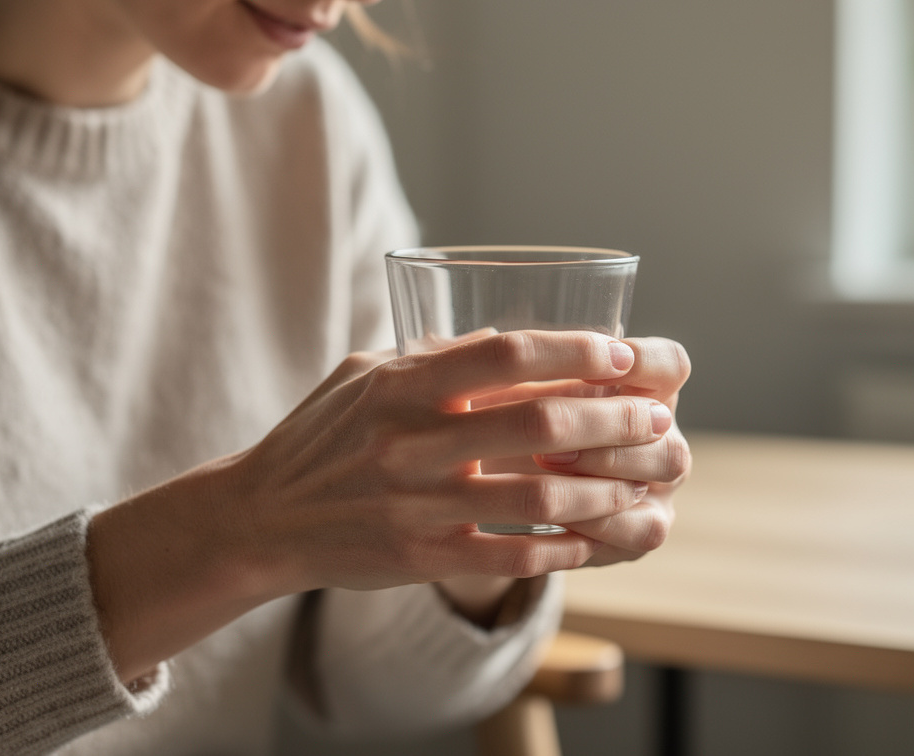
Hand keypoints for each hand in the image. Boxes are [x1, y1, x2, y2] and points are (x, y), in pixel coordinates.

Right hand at [227, 330, 672, 592]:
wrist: (260, 520)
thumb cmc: (320, 438)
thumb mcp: (364, 375)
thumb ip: (432, 358)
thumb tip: (510, 338)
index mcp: (401, 385)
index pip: (505, 355)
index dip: (573, 351)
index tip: (619, 354)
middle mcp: (412, 443)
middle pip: (540, 425)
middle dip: (613, 420)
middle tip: (654, 417)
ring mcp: (419, 505)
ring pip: (540, 497)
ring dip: (604, 489)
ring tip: (641, 480)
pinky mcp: (422, 558)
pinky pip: (514, 555)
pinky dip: (565, 548)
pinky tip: (595, 537)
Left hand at [468, 337, 691, 567]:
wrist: (507, 501)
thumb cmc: (510, 432)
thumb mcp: (510, 395)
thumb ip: (509, 371)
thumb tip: (484, 339)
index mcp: (639, 388)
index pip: (668, 363)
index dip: (643, 359)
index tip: (603, 361)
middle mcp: (662, 433)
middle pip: (664, 417)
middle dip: (611, 421)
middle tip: (548, 433)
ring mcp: (661, 482)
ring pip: (667, 464)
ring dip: (604, 463)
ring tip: (543, 464)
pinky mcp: (645, 528)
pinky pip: (642, 526)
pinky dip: (600, 518)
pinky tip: (552, 513)